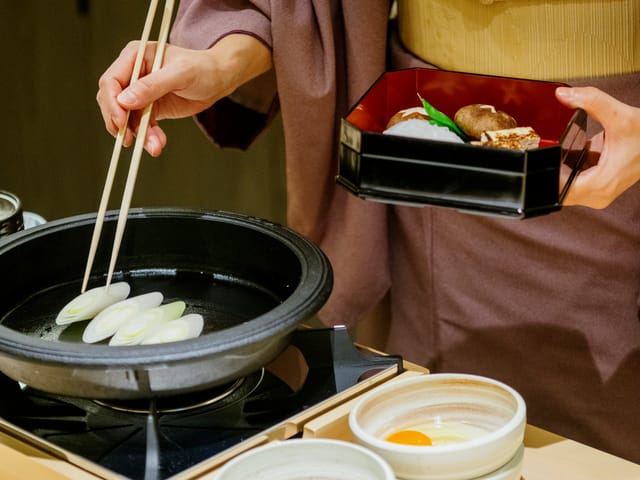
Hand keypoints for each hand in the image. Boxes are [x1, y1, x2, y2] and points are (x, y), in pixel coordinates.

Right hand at [96, 34, 271, 155]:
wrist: (219, 80)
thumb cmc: (202, 68)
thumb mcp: (180, 74)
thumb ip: (152, 86)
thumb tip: (124, 100)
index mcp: (135, 56)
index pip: (111, 81)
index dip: (112, 102)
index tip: (121, 121)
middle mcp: (133, 73)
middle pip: (113, 102)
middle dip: (121, 123)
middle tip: (130, 140)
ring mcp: (140, 92)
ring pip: (128, 118)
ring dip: (138, 134)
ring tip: (154, 146)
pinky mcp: (150, 108)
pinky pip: (141, 125)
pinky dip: (148, 137)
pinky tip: (158, 144)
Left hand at [555, 86, 639, 208]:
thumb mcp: (620, 116)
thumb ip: (591, 101)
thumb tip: (563, 95)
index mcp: (600, 186)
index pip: (557, 192)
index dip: (545, 176)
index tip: (538, 160)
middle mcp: (598, 194)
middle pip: (557, 190)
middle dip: (548, 171)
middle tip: (546, 150)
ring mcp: (597, 191)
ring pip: (563, 185)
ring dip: (557, 169)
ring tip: (560, 150)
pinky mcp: (597, 185)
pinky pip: (572, 179)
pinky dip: (568, 167)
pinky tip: (571, 152)